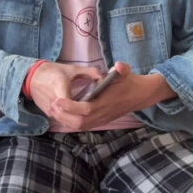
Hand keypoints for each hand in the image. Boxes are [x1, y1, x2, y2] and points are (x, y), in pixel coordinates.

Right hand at [26, 62, 103, 124]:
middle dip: (81, 117)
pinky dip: (71, 121)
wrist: (32, 77)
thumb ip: (89, 72)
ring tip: (89, 118)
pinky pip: (61, 121)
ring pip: (65, 121)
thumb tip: (103, 77)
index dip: (79, 107)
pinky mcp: (48, 113)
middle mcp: (52, 100)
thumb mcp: (72, 69)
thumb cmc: (53, 72)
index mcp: (58, 86)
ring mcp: (49, 108)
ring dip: (77, 121)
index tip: (90, 104)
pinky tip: (80, 119)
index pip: (67, 101)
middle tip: (93, 115)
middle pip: (67, 116)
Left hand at [51, 62, 175, 130]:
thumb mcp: (126, 73)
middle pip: (79, 122)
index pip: (86, 109)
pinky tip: (64, 115)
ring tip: (54, 110)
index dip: (71, 107)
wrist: (140, 95)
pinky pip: (84, 126)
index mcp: (106, 103)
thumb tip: (119, 66)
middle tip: (52, 105)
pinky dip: (72, 123)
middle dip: (64, 116)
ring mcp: (102, 119)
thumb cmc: (130, 82)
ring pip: (80, 126)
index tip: (58, 99)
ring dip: (66, 120)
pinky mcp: (101, 121)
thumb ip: (122, 70)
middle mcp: (103, 114)